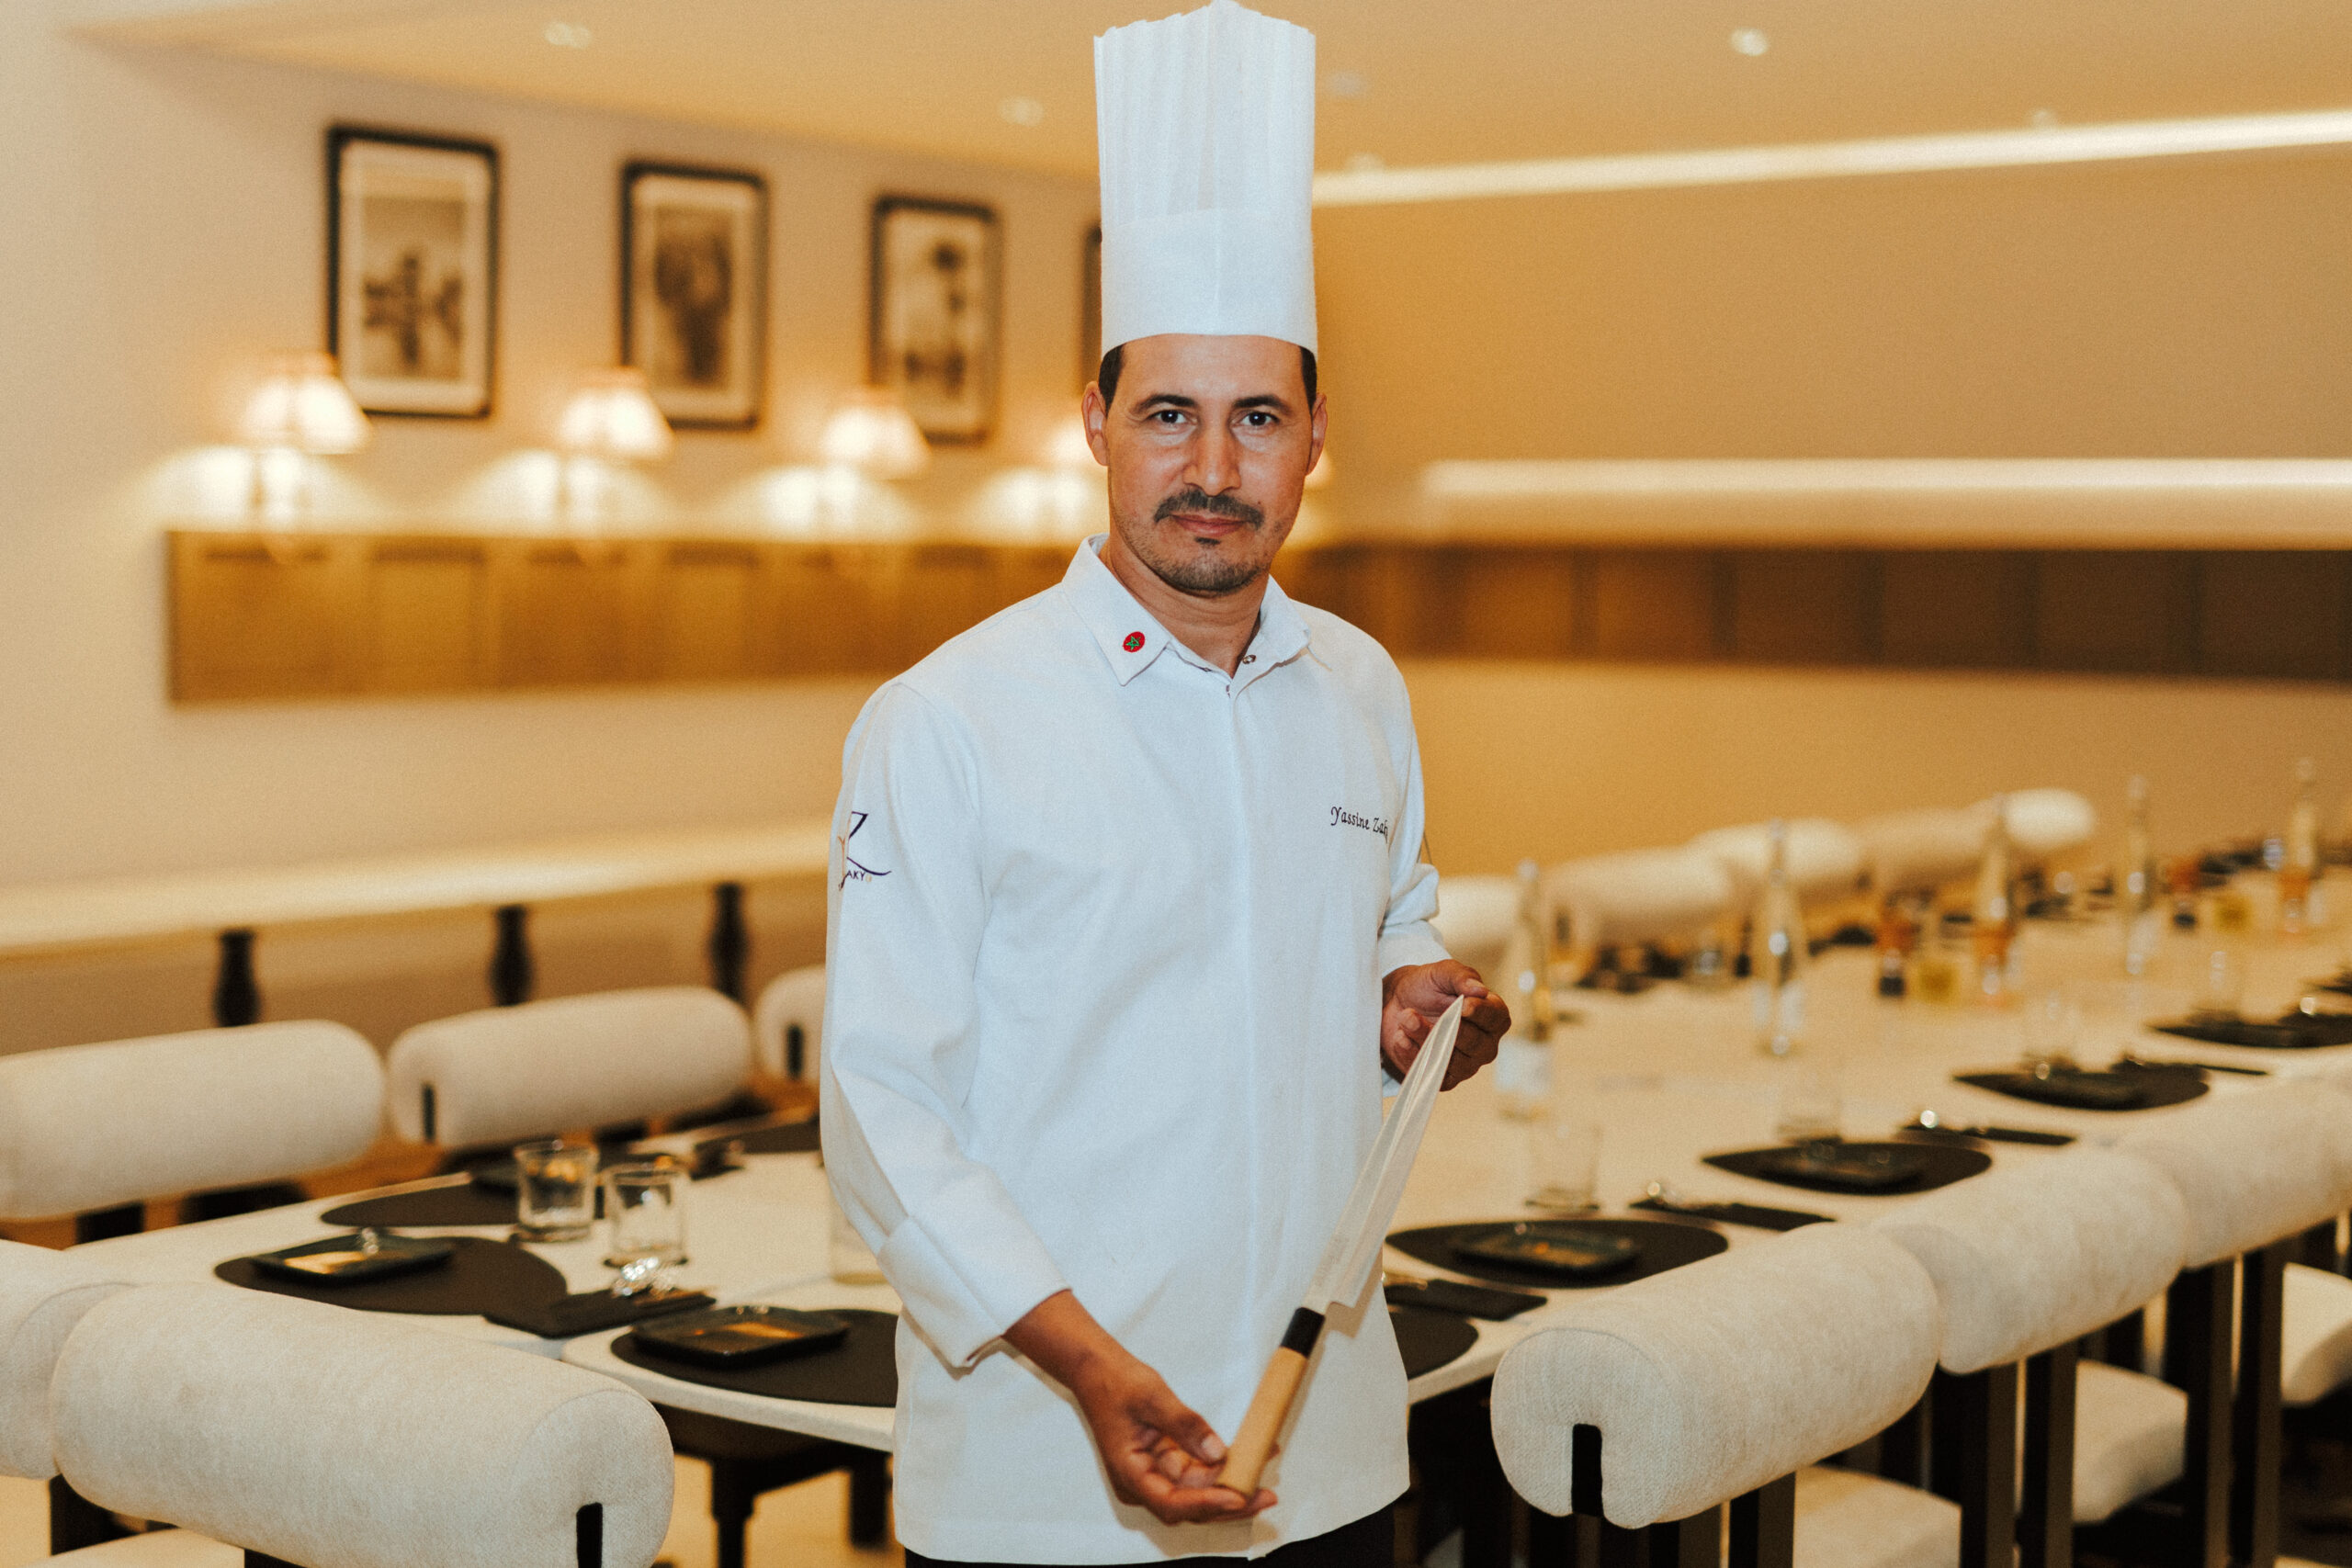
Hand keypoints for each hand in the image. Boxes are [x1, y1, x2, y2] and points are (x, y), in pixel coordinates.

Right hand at [1005, 1291, 1274, 1525]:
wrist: (1097, 1369)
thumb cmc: (1115, 1382)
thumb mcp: (1153, 1397)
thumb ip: (1185, 1426)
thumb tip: (1217, 1452)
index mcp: (1130, 1473)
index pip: (1171, 1502)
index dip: (1206, 1504)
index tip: (1237, 1497)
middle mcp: (1142, 1482)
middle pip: (1189, 1505)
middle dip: (1228, 1503)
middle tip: (1266, 1496)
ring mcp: (1154, 1473)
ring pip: (1197, 1491)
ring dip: (1230, 1485)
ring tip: (1265, 1474)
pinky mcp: (1164, 1461)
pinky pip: (1196, 1471)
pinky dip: (1221, 1467)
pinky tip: (1250, 1456)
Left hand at [1382, 961, 1508, 1088]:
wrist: (1397, 1003)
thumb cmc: (1427, 987)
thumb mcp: (1442, 972)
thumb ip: (1461, 977)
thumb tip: (1480, 990)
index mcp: (1492, 1015)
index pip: (1497, 1018)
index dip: (1481, 1013)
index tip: (1463, 1005)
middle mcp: (1484, 1043)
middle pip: (1476, 1044)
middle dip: (1445, 1028)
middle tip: (1416, 1013)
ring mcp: (1465, 1064)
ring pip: (1451, 1060)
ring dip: (1424, 1039)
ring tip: (1405, 1019)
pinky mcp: (1442, 1078)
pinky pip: (1431, 1074)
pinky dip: (1412, 1056)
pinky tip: (1400, 1038)